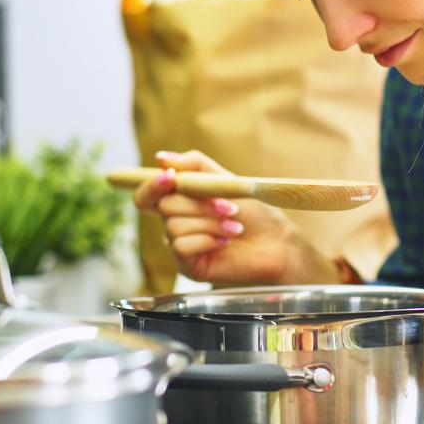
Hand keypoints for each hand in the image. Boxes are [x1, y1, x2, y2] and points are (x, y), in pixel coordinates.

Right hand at [130, 149, 338, 285]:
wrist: (276, 243)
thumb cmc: (254, 213)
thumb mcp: (225, 181)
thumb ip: (195, 166)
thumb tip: (160, 157)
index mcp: (180, 201)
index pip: (147, 194)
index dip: (152, 184)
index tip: (170, 177)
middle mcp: (175, 222)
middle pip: (164, 206)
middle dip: (199, 204)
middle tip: (230, 207)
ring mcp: (180, 244)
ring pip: (174, 227)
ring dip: (209, 223)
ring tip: (234, 227)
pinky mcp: (187, 265)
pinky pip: (181, 247)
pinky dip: (206, 239)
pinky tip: (225, 241)